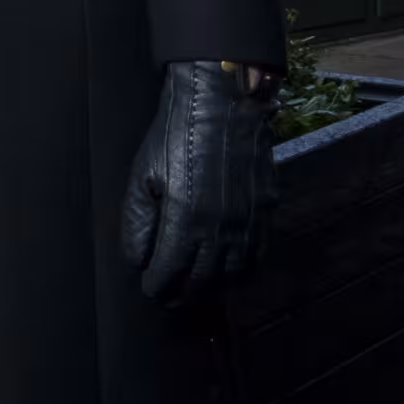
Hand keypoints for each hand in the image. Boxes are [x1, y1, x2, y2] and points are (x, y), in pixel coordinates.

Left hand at [119, 60, 278, 306]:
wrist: (223, 104)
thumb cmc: (174, 137)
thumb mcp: (142, 176)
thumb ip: (137, 223)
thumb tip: (137, 261)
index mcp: (185, 220)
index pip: (169, 272)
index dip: (157, 286)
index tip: (150, 289)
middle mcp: (220, 228)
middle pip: (202, 281)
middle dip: (183, 294)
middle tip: (169, 298)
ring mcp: (248, 222)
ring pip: (232, 275)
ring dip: (212, 289)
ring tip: (196, 291)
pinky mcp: (266, 212)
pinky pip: (256, 256)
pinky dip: (241, 273)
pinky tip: (227, 274)